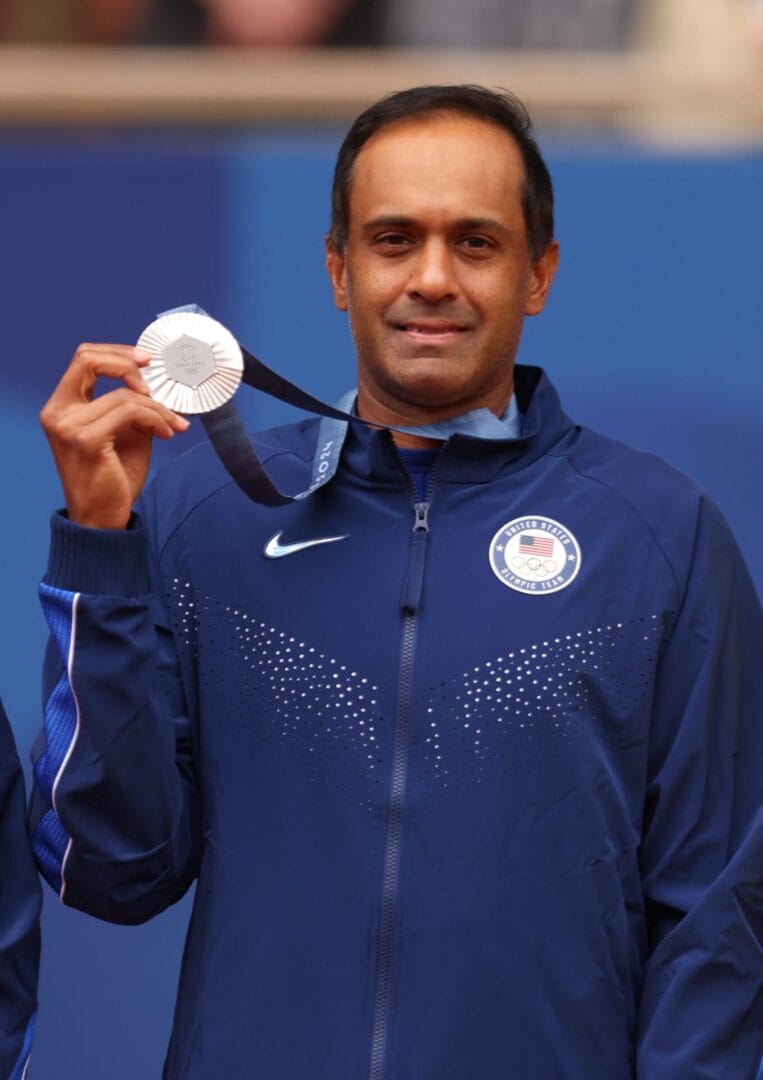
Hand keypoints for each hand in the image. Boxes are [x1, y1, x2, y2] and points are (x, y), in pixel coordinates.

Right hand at [40, 343, 189, 529]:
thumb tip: (158, 385)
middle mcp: (58, 413)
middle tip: (157, 377)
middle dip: (128, 362)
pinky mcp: (87, 440)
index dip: (117, 354)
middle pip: (88, 359)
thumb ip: (132, 406)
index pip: (83, 359)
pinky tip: (167, 433)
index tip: (147, 361)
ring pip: (123, 394)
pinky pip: (130, 412)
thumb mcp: (126, 434)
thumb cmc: (114, 478)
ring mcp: (68, 426)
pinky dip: (155, 418)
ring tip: (174, 425)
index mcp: (62, 407)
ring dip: (158, 408)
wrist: (104, 518)